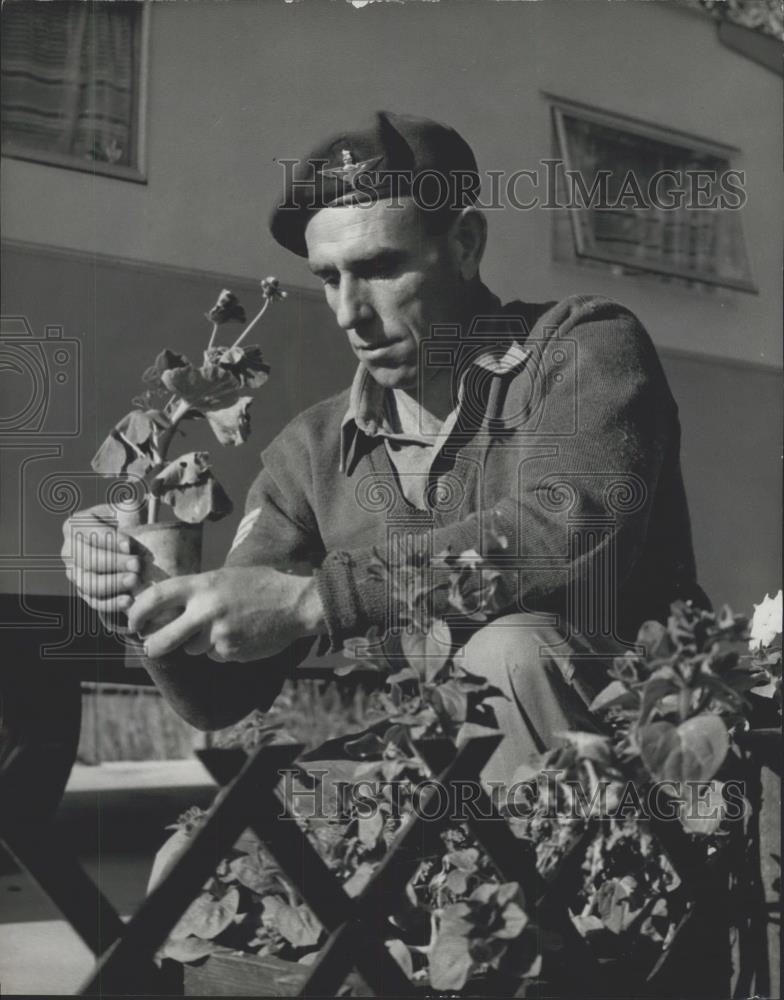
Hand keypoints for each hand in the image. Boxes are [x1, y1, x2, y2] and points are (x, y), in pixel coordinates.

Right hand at [61, 505, 140, 612]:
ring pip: (88, 582)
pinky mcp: (85, 592)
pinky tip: (128, 601)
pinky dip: (110, 603)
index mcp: (76, 525)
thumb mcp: (126, 510)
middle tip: (137, 564)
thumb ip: (129, 507)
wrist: (128, 547)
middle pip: (87, 559)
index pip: (87, 532)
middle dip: (113, 563)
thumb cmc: (126, 523)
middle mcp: (70, 550)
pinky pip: (94, 601)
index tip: (129, 545)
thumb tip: (132, 505)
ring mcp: (75, 573)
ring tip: (134, 581)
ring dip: (112, 584)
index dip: (108, 539)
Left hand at [127, 566, 324, 661]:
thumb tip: (163, 607)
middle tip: (151, 646)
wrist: (295, 604)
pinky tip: (238, 635)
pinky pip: (213, 655)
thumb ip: (195, 590)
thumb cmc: (260, 585)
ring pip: (190, 649)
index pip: (155, 598)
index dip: (136, 613)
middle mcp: (205, 609)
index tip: (133, 622)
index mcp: (202, 585)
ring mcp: (218, 633)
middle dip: (152, 646)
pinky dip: (220, 649)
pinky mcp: (230, 651)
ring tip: (222, 627)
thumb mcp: (223, 577)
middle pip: (161, 639)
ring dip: (198, 644)